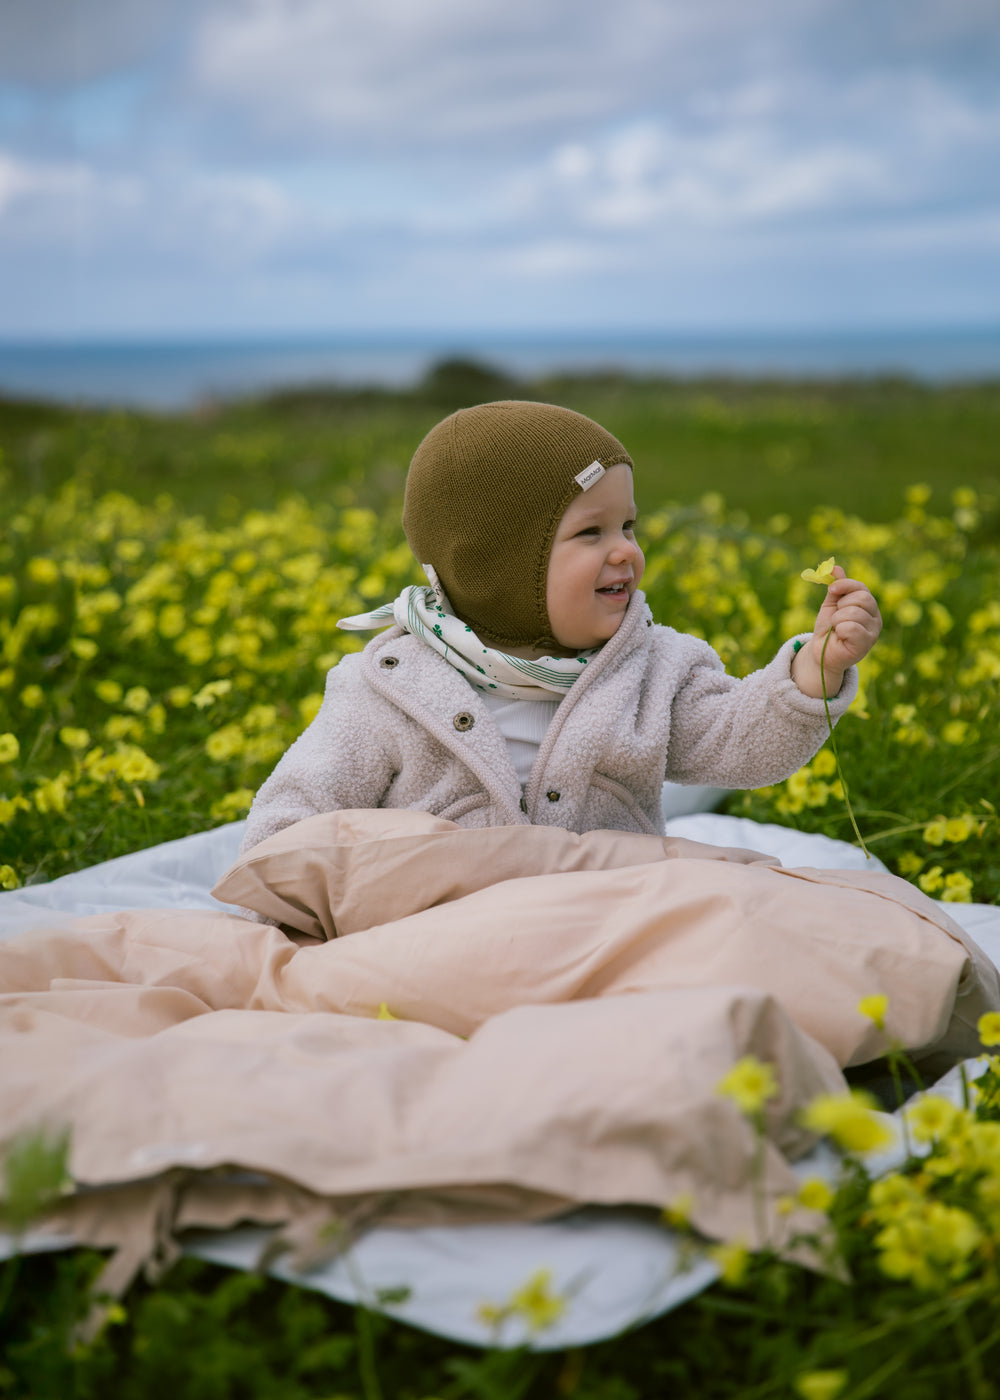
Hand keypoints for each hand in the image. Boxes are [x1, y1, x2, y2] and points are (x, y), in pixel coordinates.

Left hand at [793, 566, 881, 698]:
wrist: (821, 653)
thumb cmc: (828, 629)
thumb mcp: (830, 605)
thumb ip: (835, 588)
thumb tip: (833, 566)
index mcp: (868, 606)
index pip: (861, 587)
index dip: (845, 585)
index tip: (831, 590)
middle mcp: (875, 618)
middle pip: (862, 598)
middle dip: (842, 605)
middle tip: (836, 618)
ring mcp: (873, 631)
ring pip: (854, 613)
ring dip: (838, 620)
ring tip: (837, 629)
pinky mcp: (867, 644)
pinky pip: (852, 627)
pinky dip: (840, 630)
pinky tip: (841, 637)